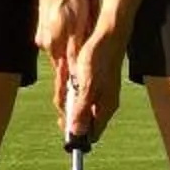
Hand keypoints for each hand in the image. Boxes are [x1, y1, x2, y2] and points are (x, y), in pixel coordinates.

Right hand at [34, 0, 97, 90]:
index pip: (62, 74)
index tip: (70, 106)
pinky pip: (58, 38)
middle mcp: (45, 43)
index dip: (67, 89)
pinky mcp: (45, 26)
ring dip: (72, 49)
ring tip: (83, 43)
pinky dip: (67, 38)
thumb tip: (76, 72)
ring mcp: (44, 34)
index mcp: (53, 46)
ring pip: (61, 49)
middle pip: (62, 62)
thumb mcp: (78, 26)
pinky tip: (76, 26)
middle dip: (72, 69)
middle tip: (85, 76)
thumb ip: (75, 51)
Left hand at [59, 28, 122, 148]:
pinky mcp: (94, 83)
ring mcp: (99, 93)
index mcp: (105, 107)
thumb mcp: (87, 86)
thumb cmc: (99, 58)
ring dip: (66, 91)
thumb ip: (82, 109)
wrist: (107, 36)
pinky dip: (69, 83)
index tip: (61, 121)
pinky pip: (77, 90)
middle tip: (63, 90)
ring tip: (65, 73)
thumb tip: (76, 132)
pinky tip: (68, 70)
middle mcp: (103, 103)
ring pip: (77, 103)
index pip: (91, 133)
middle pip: (81, 118)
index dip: (75, 132)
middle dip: (67, 107)